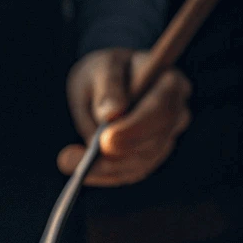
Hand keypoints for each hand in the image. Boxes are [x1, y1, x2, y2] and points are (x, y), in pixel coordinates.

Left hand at [58, 48, 191, 185]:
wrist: (104, 85)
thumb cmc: (106, 71)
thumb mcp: (102, 68)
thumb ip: (109, 86)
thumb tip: (112, 113)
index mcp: (171, 84)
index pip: (161, 110)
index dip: (135, 127)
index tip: (106, 138)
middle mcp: (175, 114)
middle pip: (153, 142)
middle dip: (117, 154)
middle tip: (79, 159)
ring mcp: (165, 139)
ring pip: (140, 163)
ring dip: (104, 167)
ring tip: (67, 159)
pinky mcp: (149, 157)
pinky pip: (129, 173)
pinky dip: (103, 174)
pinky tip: (78, 167)